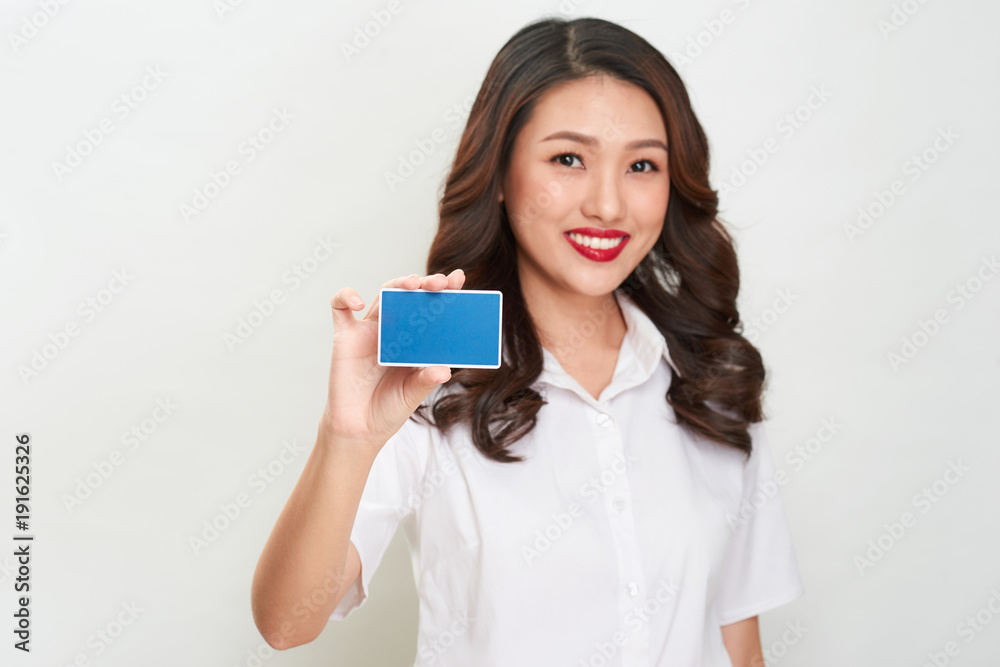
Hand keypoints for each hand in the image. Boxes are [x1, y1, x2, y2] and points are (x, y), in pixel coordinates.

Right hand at [319, 270, 465, 447]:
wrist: (359, 428)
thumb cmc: (388, 409)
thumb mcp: (412, 395)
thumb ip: (426, 380)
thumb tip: (444, 370)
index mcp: (415, 340)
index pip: (431, 310)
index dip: (444, 292)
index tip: (458, 280)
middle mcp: (394, 330)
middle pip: (409, 296)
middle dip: (424, 285)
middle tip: (438, 282)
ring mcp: (370, 331)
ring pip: (383, 296)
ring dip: (397, 285)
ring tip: (411, 284)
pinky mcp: (346, 336)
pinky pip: (340, 308)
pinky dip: (345, 297)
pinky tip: (356, 302)